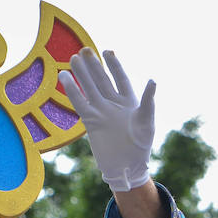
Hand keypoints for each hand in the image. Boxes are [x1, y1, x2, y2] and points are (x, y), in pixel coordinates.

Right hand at [59, 49, 155, 191]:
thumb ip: (148, 101)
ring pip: (89, 88)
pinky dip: (72, 90)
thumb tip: (153, 81)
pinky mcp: (90, 121)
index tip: (107, 51)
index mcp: (130, 101)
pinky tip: (64, 77)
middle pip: (102, 80)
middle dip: (94, 65)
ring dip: (82, 74)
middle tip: (85, 50)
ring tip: (73, 58)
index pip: (120, 78)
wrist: (127, 167)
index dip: (114, 64)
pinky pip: (79, 103)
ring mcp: (101, 112)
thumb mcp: (148, 122)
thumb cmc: (141, 146)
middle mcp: (114, 104)